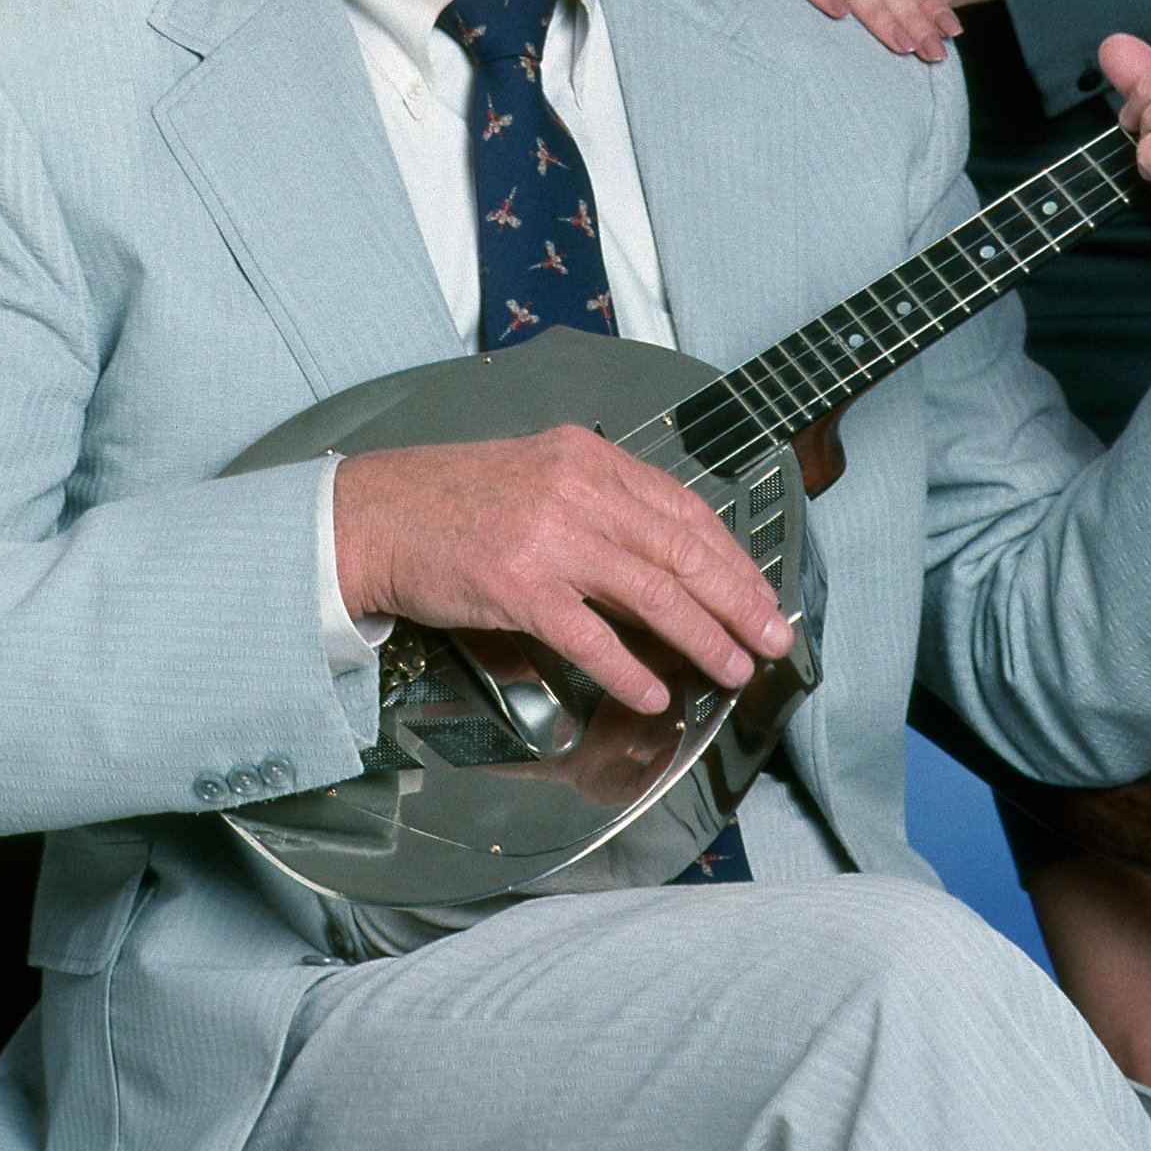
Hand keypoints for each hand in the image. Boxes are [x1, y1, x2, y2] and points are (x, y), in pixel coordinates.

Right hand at [331, 427, 794, 715]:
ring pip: (652, 591)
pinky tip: (655, 693)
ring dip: (702, 636)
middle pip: (682, 550)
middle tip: (774, 637)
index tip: (762, 592)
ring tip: (733, 667)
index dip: (732, 556)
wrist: (376, 514)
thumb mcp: (540, 476)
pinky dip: (629, 669)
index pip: (684, 508)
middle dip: (739, 599)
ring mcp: (549, 536)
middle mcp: (578, 488)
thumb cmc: (453, 500)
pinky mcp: (518, 585)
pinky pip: (591, 635)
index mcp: (588, 457)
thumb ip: (599, 504)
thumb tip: (665, 558)